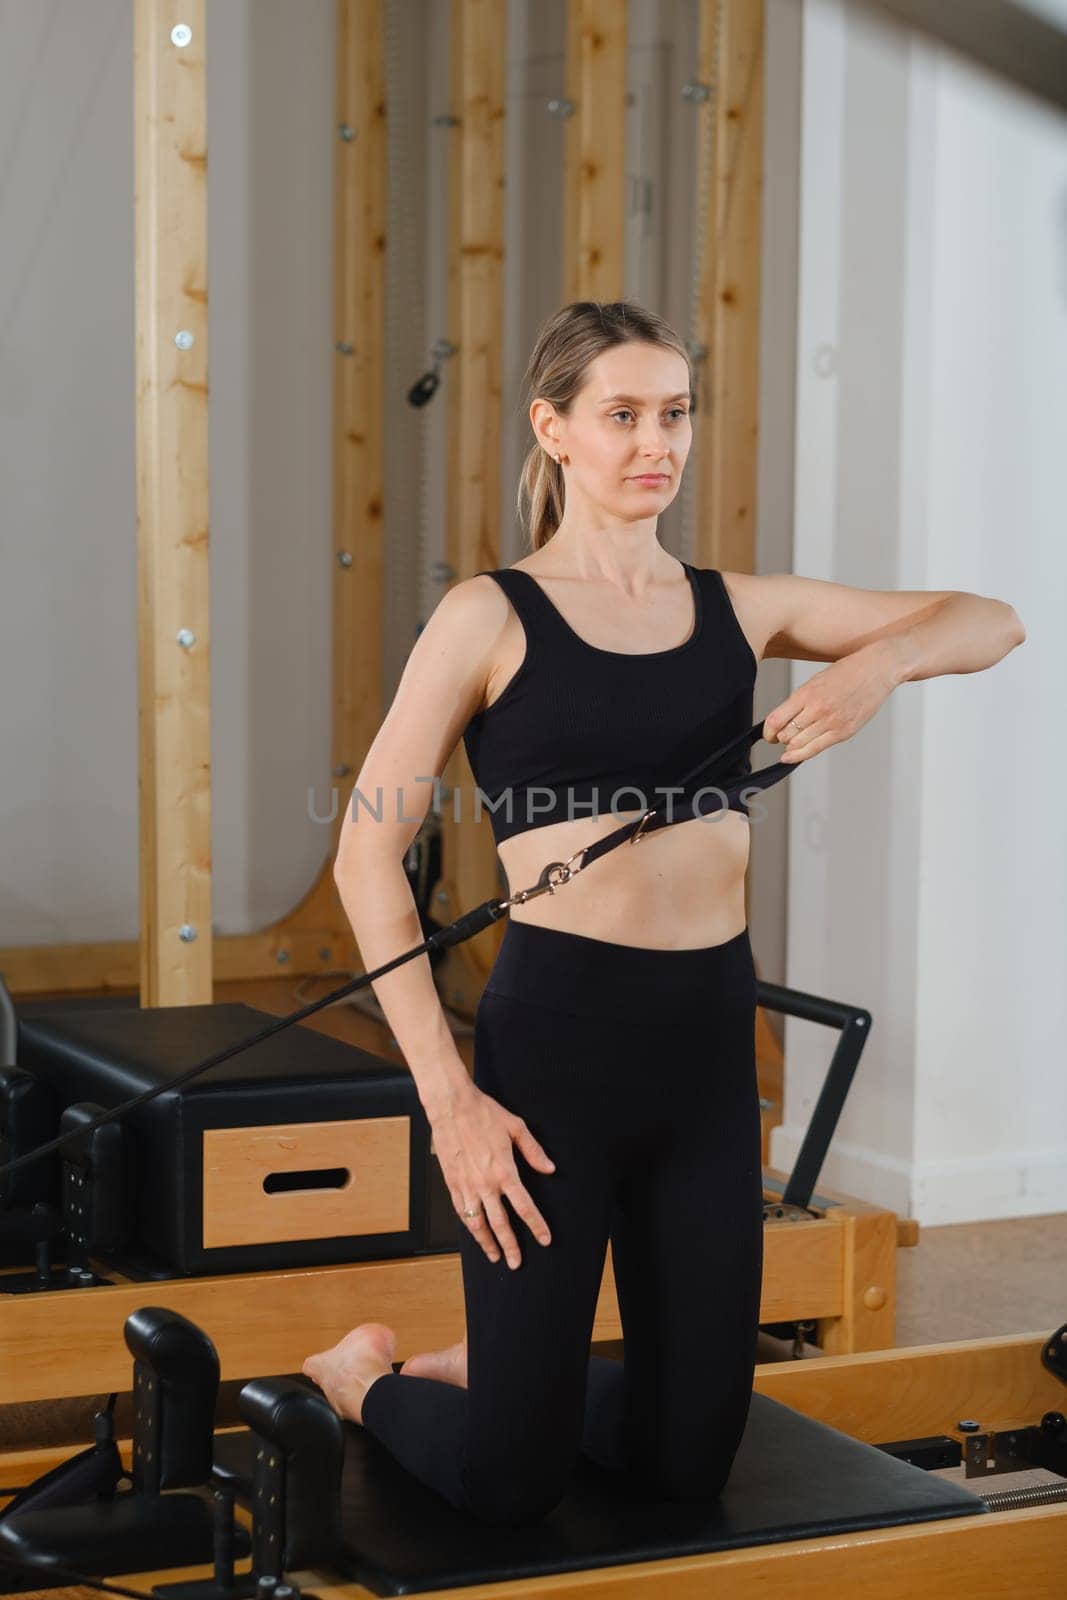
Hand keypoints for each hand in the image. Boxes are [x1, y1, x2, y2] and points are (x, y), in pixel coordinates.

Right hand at [429, 1082, 555, 1268]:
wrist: (451, 1106)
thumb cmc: (484, 1113)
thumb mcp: (516, 1128)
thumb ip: (534, 1151)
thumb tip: (550, 1169)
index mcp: (505, 1171)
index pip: (524, 1207)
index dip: (536, 1225)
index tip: (544, 1240)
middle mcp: (485, 1184)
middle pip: (500, 1224)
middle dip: (510, 1246)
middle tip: (516, 1262)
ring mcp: (466, 1185)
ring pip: (477, 1223)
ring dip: (487, 1243)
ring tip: (494, 1256)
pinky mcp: (452, 1182)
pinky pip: (461, 1211)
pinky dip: (469, 1226)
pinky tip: (474, 1232)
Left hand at [763, 643, 898, 763]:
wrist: (878, 670)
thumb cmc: (848, 672)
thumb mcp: (816, 681)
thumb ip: (799, 701)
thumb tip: (782, 720)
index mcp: (807, 693)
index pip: (776, 719)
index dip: (767, 731)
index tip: (767, 734)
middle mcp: (817, 709)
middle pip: (786, 734)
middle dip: (780, 738)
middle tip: (779, 738)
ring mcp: (831, 722)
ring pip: (798, 744)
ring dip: (790, 746)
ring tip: (790, 743)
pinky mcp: (843, 732)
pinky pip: (815, 749)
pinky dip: (800, 755)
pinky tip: (791, 756)